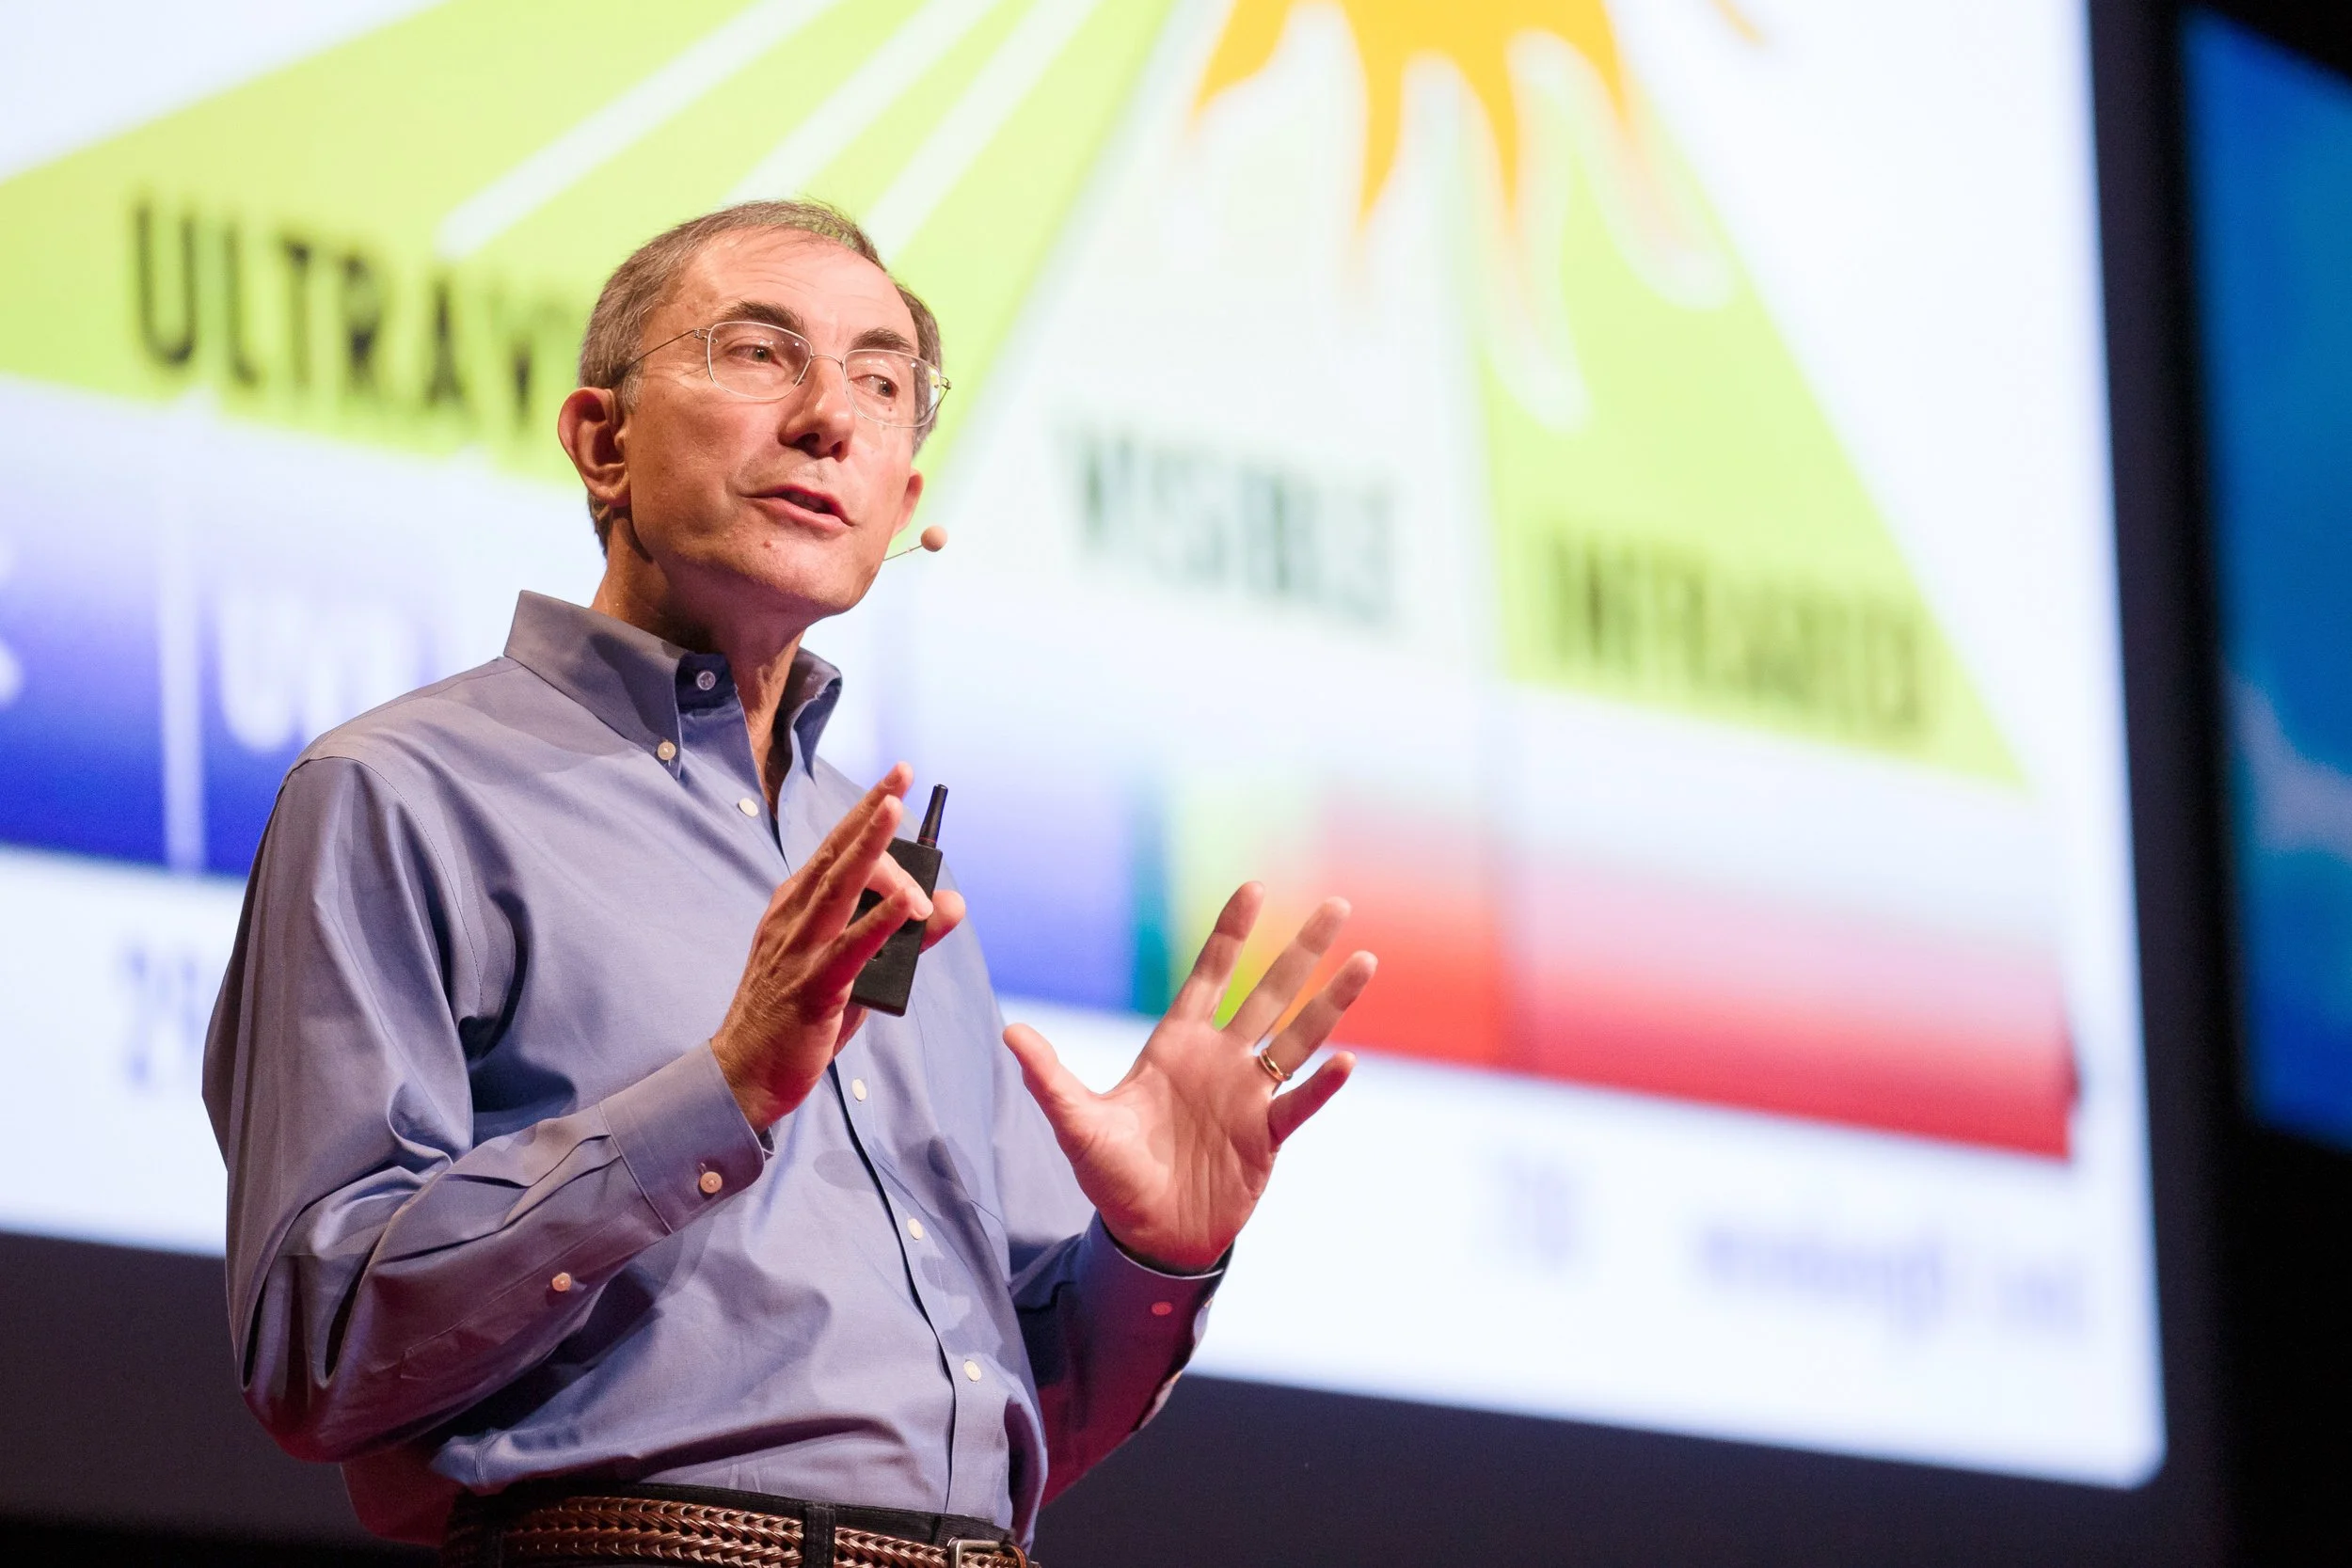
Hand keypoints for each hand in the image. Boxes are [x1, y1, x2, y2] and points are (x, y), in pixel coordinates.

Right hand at [712, 764, 966, 1126]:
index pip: (835, 849)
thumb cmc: (797, 1019)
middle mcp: (794, 919)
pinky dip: (878, 923)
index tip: (897, 779)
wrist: (743, 1074)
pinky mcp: (813, 988)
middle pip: (837, 857)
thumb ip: (906, 938)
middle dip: (871, 813)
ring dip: (870, 849)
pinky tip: (905, 905)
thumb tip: (953, 904)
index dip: (866, 811)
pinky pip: (849, 950)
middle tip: (902, 778)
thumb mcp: (855, 971)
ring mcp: (800, 951)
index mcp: (796, 908)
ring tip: (895, 811)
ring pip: (839, 889)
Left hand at [1002, 884, 1373, 1273]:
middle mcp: (1221, 1061)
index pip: (1210, 975)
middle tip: (1336, 906)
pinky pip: (1299, 1105)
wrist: (1147, 1235)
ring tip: (1364, 962)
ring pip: (1298, 1039)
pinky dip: (1322, 1086)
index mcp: (1177, 1046)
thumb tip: (1012, 1031)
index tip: (1256, 888)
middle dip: (1301, 951)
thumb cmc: (1112, 1175)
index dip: (1232, 933)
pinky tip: (1345, 1060)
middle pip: (1269, 993)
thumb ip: (1049, 1077)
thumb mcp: (1076, 1123)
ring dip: (1331, 1002)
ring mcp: (1248, 1098)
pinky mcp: (1266, 1139)